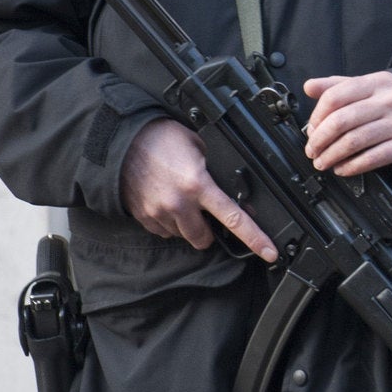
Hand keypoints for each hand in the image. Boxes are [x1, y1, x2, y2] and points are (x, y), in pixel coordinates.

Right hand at [121, 119, 277, 261]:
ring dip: (187, 225)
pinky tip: (166, 202)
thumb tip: (231, 192)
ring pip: (183, 236)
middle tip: (205, 213)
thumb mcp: (197, 146)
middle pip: (204, 239)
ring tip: (181, 201)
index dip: (255, 238)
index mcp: (198, 184)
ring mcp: (159, 213)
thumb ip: (213, 171)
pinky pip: (163, 232)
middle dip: (208, 232)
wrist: (122, 141)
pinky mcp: (143, 217)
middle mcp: (178, 203)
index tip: (270, 252)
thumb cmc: (160, 139)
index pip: (233, 218)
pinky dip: (168, 223)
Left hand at [303, 71, 391, 175]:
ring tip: (322, 162)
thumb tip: (309, 86)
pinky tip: (342, 168)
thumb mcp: (368, 87)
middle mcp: (389, 101)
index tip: (312, 129)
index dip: (318, 115)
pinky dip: (352, 166)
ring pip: (354, 141)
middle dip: (320, 139)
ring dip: (332, 155)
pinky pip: (373, 158)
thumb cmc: (391, 103)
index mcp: (377, 82)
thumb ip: (338, 86)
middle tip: (312, 150)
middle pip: (342, 120)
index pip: (336, 95)